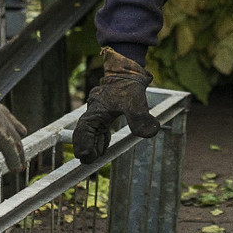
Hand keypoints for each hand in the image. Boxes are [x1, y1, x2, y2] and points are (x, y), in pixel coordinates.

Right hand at [0, 88, 28, 170]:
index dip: (5, 117)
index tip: (9, 120)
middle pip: (10, 122)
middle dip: (17, 130)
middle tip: (23, 133)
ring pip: (13, 139)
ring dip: (18, 153)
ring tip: (21, 164)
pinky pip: (10, 149)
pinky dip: (13, 160)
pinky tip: (16, 169)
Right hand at [71, 48, 158, 162]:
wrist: (128, 71)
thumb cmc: (128, 84)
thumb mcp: (135, 100)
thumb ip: (140, 117)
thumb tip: (150, 133)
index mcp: (95, 110)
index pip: (83, 131)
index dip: (83, 144)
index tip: (86, 157)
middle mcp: (93, 113)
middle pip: (83, 134)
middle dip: (85, 148)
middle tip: (90, 161)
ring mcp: (98, 114)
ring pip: (90, 134)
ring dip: (92, 146)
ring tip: (97, 156)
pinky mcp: (104, 114)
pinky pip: (97, 130)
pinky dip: (99, 140)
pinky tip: (103, 148)